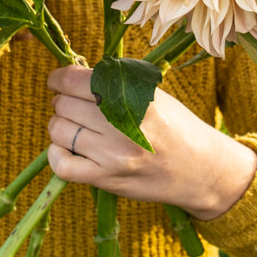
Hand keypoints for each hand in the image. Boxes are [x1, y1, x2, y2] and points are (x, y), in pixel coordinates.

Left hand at [46, 65, 256, 220]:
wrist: (200, 169)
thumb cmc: (175, 125)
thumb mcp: (152, 94)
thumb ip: (115, 83)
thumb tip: (71, 77)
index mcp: (134, 95)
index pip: (77, 80)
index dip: (59, 78)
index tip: (57, 80)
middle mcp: (122, 123)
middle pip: (65, 104)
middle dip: (62, 101)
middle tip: (71, 104)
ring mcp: (113, 154)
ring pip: (60, 131)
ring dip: (59, 125)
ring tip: (73, 125)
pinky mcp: (108, 179)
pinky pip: (63, 166)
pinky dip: (56, 154)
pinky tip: (65, 147)